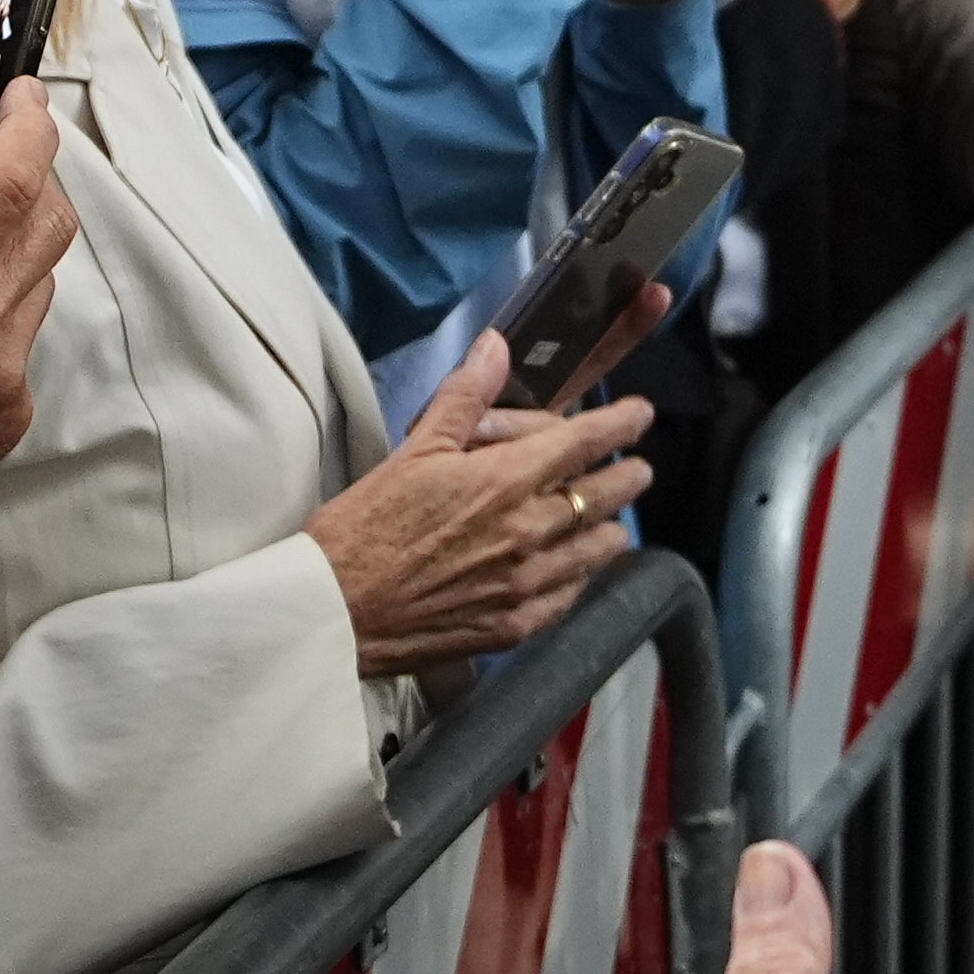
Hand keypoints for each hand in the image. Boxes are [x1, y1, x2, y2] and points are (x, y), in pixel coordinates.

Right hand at [302, 332, 653, 677]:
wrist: (334, 610)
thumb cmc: (364, 526)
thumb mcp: (413, 451)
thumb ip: (465, 399)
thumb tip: (495, 347)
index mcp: (505, 481)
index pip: (585, 442)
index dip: (621, 423)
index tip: (639, 413)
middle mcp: (529, 532)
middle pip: (606, 496)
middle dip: (628, 476)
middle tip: (635, 468)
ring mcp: (527, 584)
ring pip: (600, 549)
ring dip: (610, 528)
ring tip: (607, 520)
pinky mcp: (515, 626)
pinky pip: (571, 595)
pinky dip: (580, 574)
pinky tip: (574, 567)